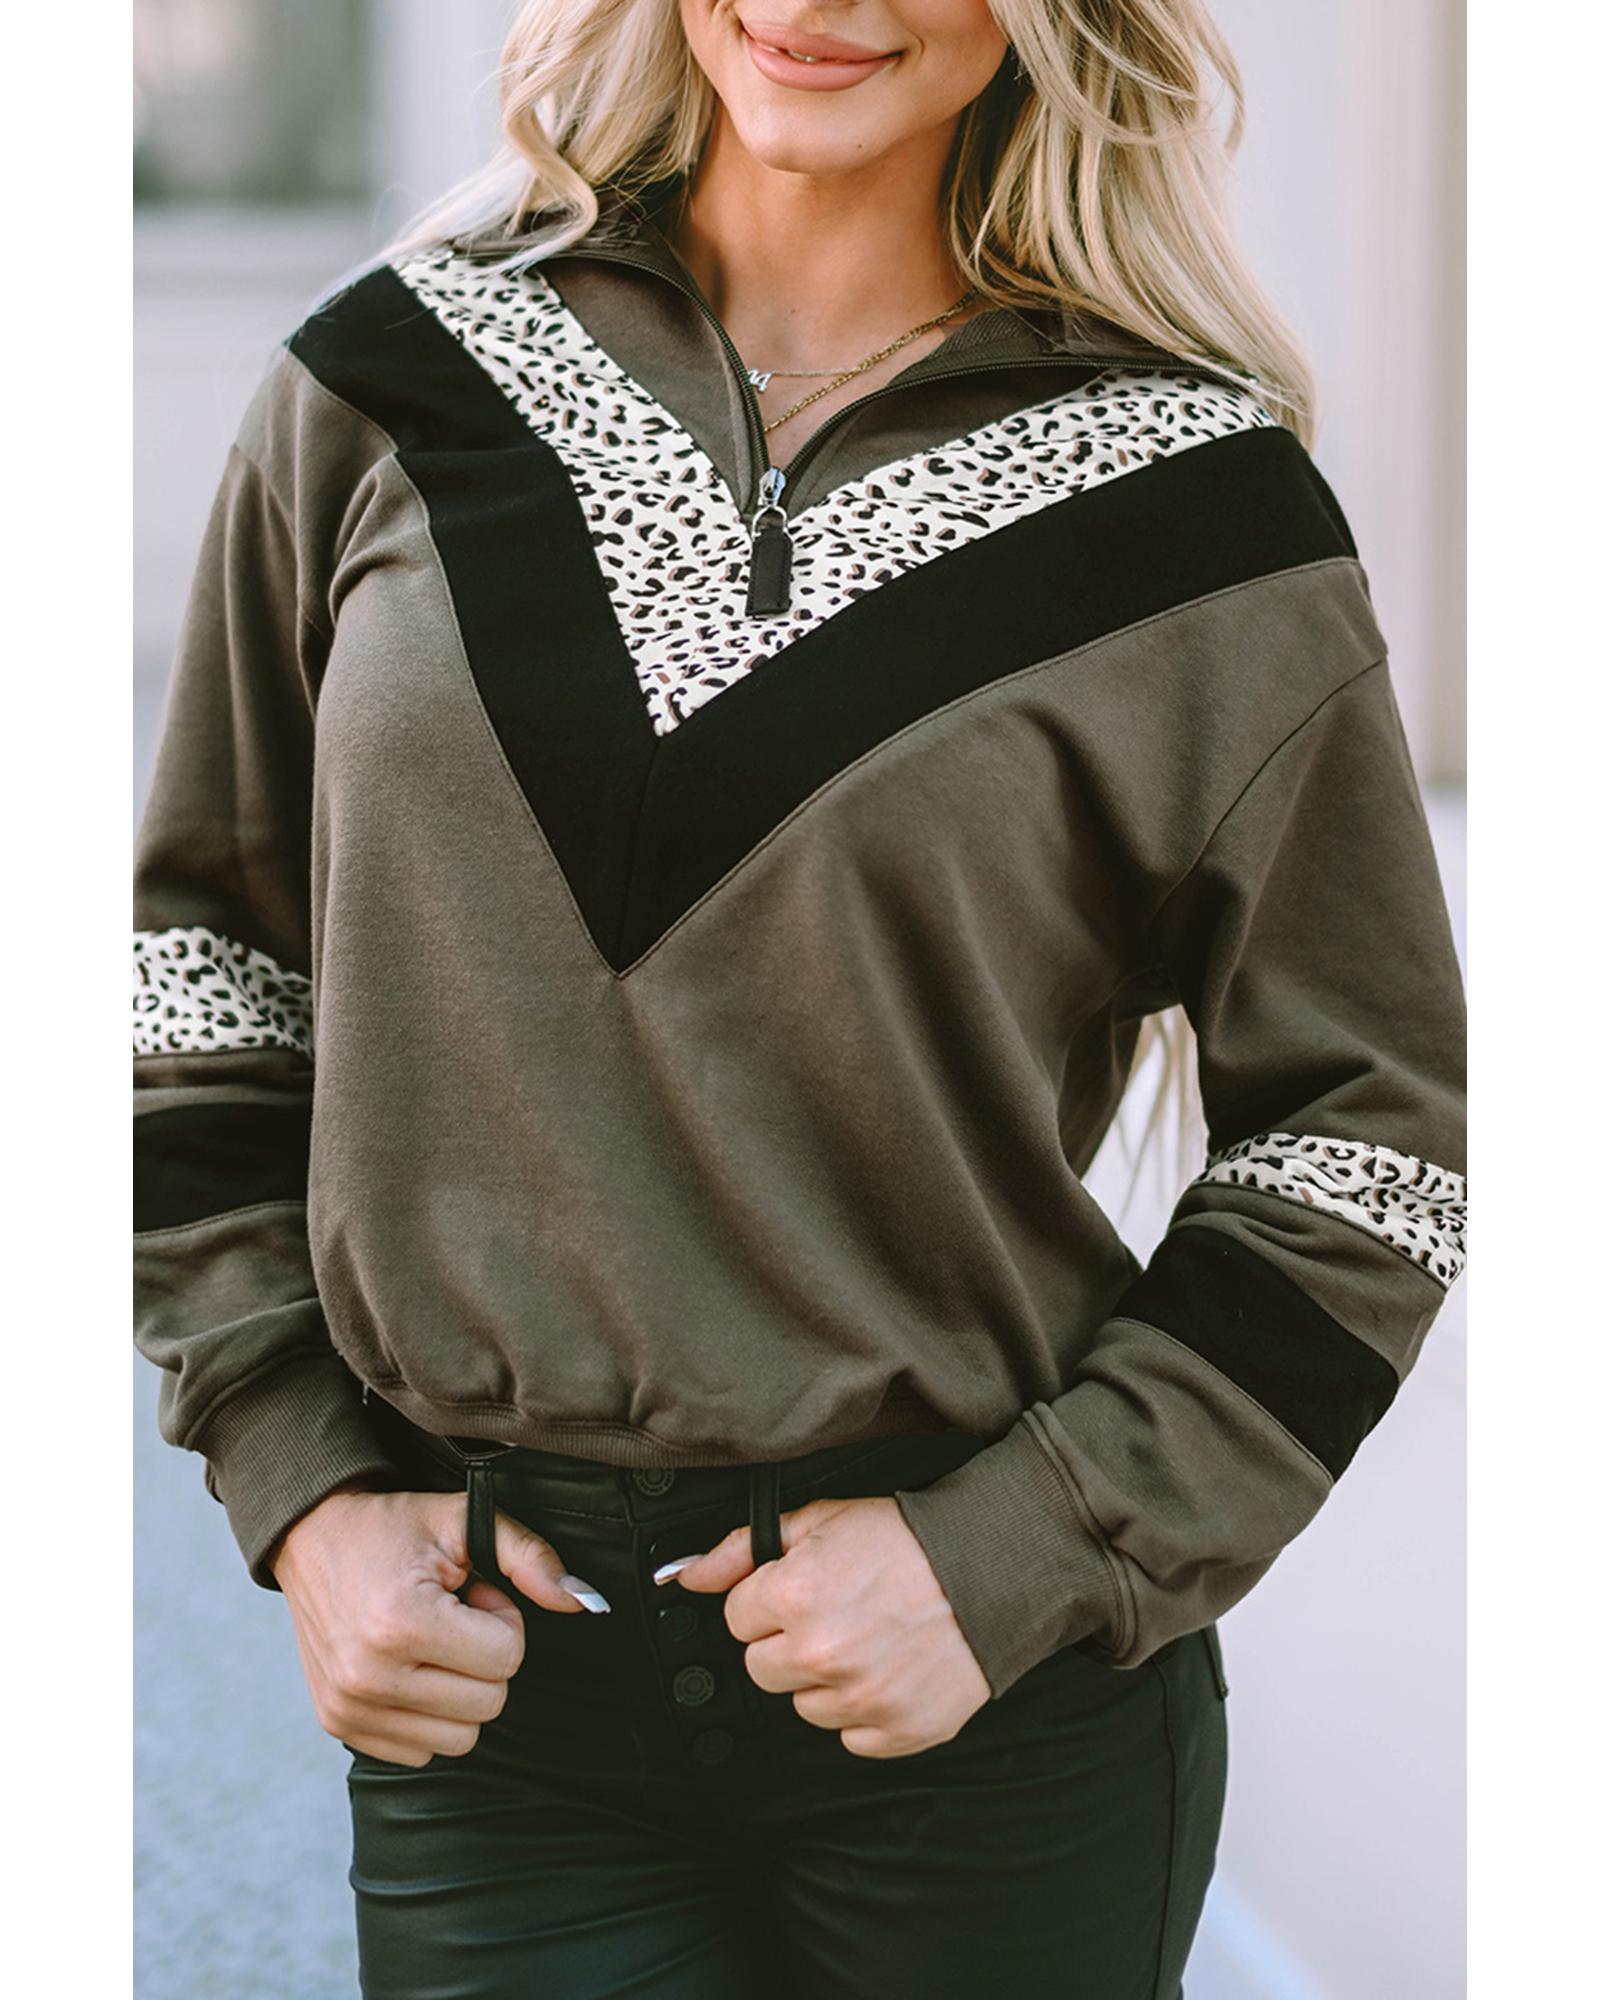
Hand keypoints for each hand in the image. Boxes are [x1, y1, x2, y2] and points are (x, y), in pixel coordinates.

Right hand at [270, 1482, 606, 1765]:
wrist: (310, 1537)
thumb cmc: (393, 1527)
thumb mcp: (465, 1521)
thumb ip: (532, 1558)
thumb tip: (588, 1604)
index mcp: (400, 1624)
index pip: (507, 1659)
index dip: (502, 1619)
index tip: (471, 1593)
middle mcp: (368, 1677)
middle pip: (488, 1704)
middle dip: (484, 1657)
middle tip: (452, 1615)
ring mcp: (349, 1708)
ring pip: (460, 1738)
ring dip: (458, 1689)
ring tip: (430, 1638)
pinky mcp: (338, 1725)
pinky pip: (421, 1751)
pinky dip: (428, 1713)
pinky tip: (407, 1664)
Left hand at [660, 1495, 990, 1757]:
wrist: (993, 1567)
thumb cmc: (908, 1539)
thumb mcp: (822, 1518)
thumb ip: (743, 1547)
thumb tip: (687, 1576)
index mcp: (795, 1595)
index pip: (738, 1617)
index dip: (768, 1599)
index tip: (804, 1587)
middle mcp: (821, 1653)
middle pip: (762, 1668)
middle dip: (788, 1642)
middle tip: (836, 1612)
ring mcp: (862, 1699)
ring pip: (806, 1707)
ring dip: (827, 1679)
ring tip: (870, 1638)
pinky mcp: (899, 1732)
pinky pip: (852, 1738)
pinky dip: (867, 1712)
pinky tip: (891, 1669)